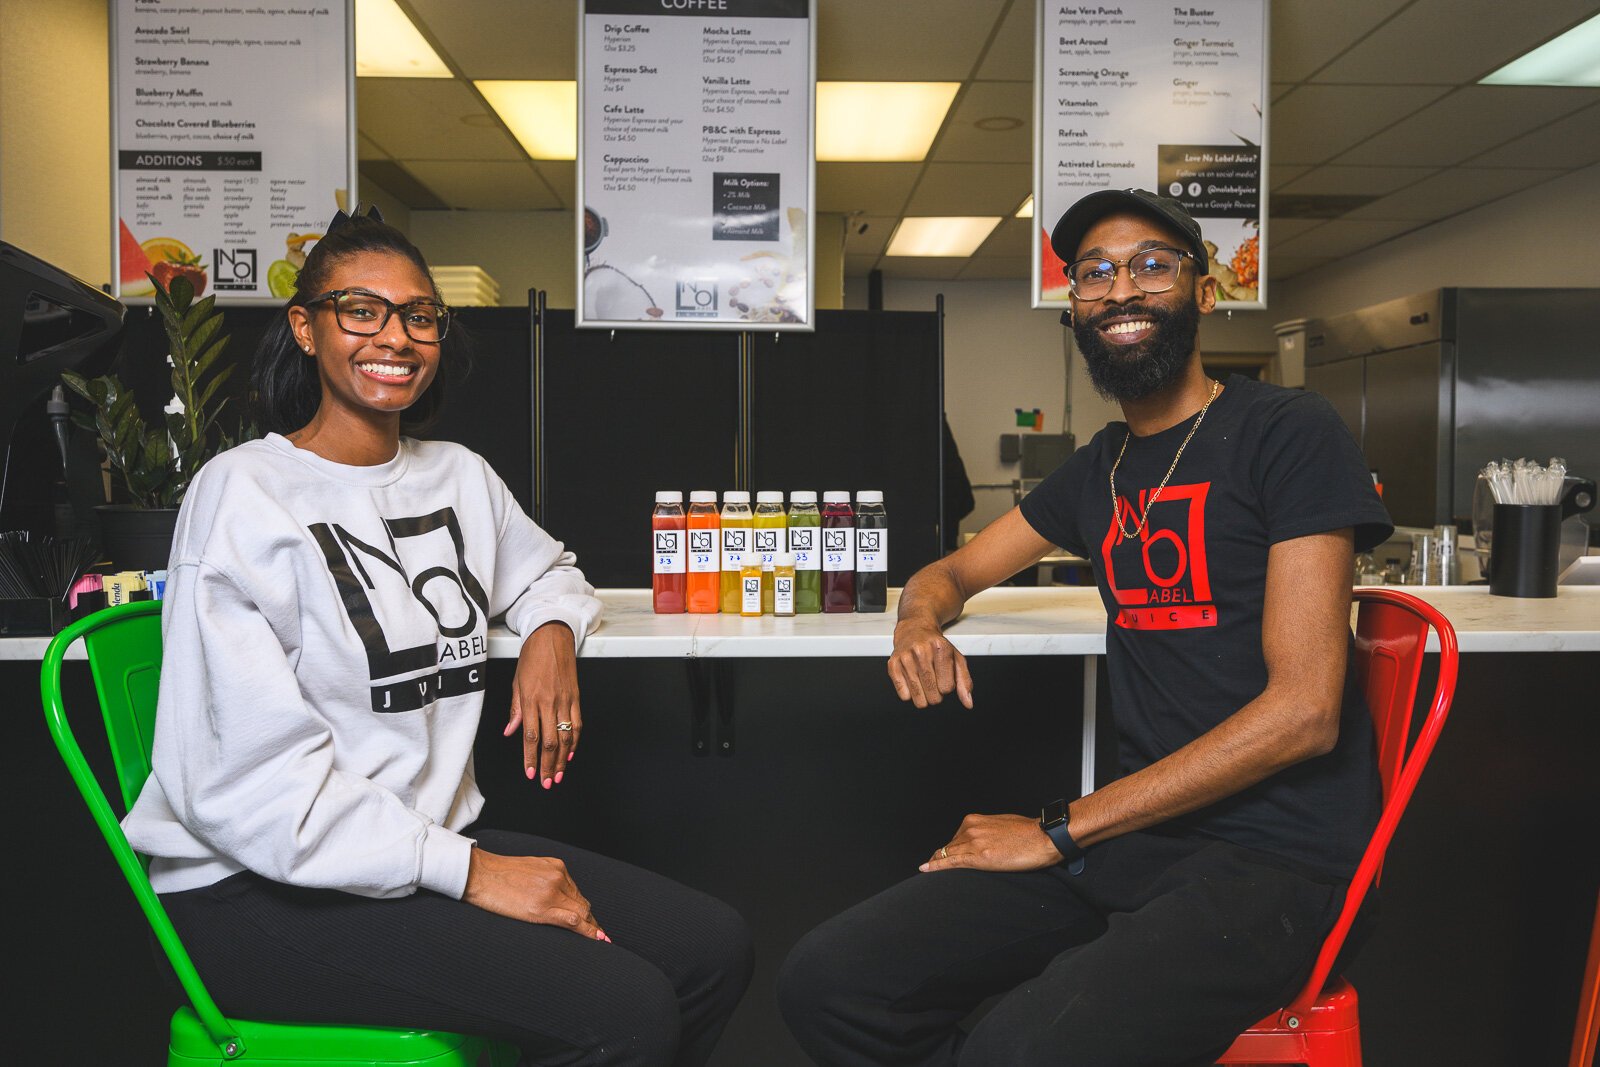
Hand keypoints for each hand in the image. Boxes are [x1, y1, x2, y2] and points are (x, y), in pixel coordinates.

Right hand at [463, 848, 609, 941]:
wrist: (478, 874)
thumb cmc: (498, 875)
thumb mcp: (529, 871)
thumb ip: (545, 881)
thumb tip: (554, 898)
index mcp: (555, 867)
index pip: (577, 893)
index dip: (586, 910)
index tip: (594, 922)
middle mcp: (558, 877)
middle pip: (583, 903)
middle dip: (592, 921)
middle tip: (600, 935)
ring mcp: (551, 892)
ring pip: (581, 912)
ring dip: (592, 927)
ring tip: (600, 940)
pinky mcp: (541, 907)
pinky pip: (572, 920)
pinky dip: (587, 931)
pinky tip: (596, 939)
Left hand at [505, 622, 580, 787]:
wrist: (552, 637)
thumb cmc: (532, 657)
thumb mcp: (516, 682)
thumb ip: (515, 709)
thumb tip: (510, 732)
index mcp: (531, 699)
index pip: (531, 736)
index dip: (531, 758)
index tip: (531, 773)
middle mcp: (549, 702)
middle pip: (550, 742)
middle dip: (548, 765)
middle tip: (547, 782)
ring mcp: (565, 700)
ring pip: (566, 737)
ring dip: (563, 759)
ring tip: (560, 775)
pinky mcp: (576, 697)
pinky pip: (577, 724)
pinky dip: (575, 741)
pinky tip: (572, 754)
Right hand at [888, 621, 972, 707]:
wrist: (914, 630)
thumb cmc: (936, 646)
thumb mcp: (956, 659)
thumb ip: (965, 681)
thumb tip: (968, 703)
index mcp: (940, 648)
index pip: (947, 687)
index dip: (947, 686)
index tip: (944, 677)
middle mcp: (921, 651)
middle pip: (934, 696)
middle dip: (937, 695)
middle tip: (934, 680)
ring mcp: (905, 658)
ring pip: (919, 699)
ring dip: (924, 696)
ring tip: (924, 681)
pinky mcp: (893, 665)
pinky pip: (904, 696)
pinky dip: (910, 693)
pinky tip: (913, 679)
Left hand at [919, 813, 1062, 872]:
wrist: (1044, 837)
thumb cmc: (1029, 832)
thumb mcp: (1002, 825)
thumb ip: (988, 832)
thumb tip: (984, 840)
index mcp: (976, 820)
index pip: (955, 838)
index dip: (949, 849)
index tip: (944, 855)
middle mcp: (971, 829)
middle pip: (949, 847)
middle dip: (942, 857)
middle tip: (935, 866)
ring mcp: (974, 842)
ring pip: (948, 854)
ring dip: (938, 862)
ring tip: (929, 870)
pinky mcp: (979, 857)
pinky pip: (952, 862)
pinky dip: (936, 866)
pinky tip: (926, 868)